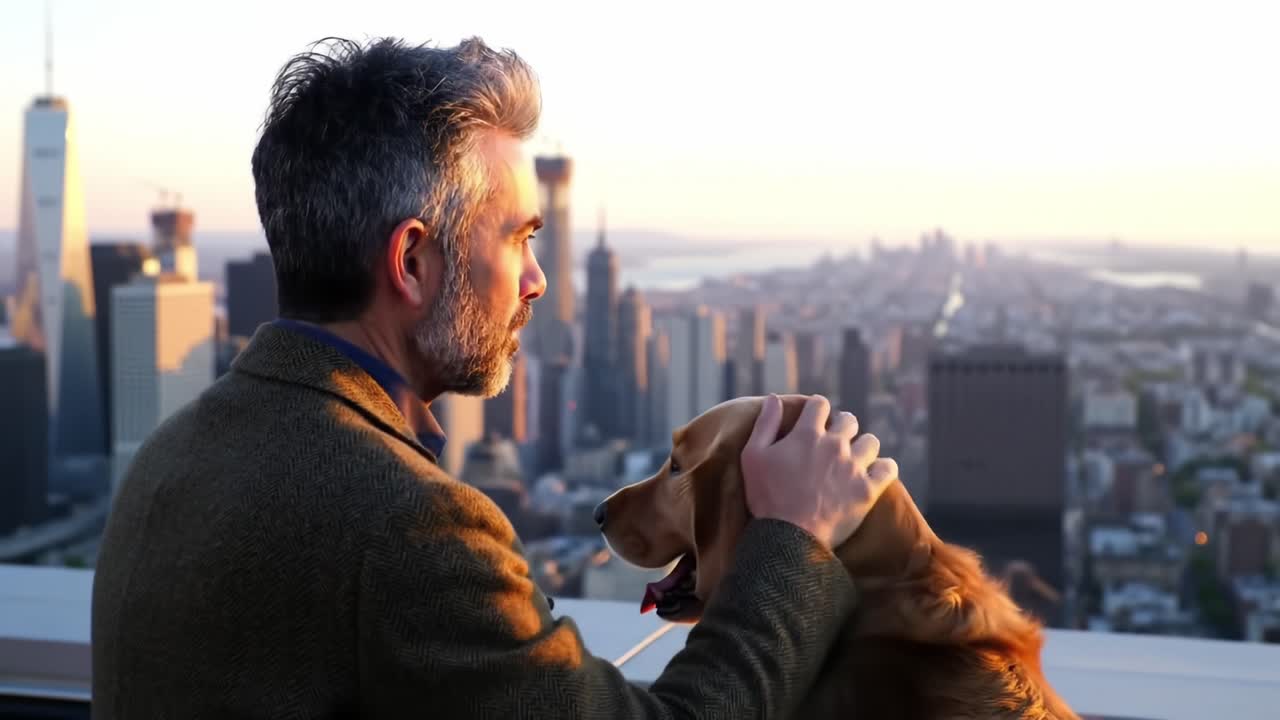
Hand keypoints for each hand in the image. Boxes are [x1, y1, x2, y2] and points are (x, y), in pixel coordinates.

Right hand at [741, 394, 898, 550]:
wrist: (789, 537)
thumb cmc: (766, 498)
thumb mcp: (753, 457)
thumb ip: (765, 424)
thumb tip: (775, 398)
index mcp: (806, 434)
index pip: (820, 404)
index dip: (817, 409)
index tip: (814, 419)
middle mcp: (834, 445)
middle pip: (849, 420)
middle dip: (842, 425)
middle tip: (835, 441)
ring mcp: (853, 467)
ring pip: (871, 442)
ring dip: (863, 446)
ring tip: (855, 458)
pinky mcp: (868, 490)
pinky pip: (888, 468)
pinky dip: (884, 468)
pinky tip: (876, 473)